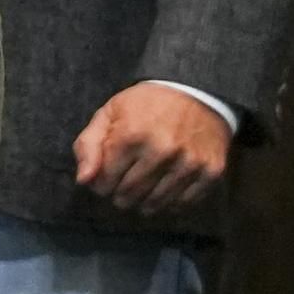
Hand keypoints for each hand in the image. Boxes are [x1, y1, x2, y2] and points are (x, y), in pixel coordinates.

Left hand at [72, 82, 233, 214]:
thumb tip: (83, 181)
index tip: (107, 177)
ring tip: (143, 189)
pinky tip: (165, 188)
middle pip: (128, 196)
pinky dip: (170, 202)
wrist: (196, 89)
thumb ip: (89, 145)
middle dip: (120, 195)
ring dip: (143, 202)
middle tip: (124, 186)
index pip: (105, 182)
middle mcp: (161, 151)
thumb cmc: (147, 103)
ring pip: (155, 204)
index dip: (102, 183)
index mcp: (131, 134)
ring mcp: (188, 163)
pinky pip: (182, 204)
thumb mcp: (111, 112)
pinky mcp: (210, 171)